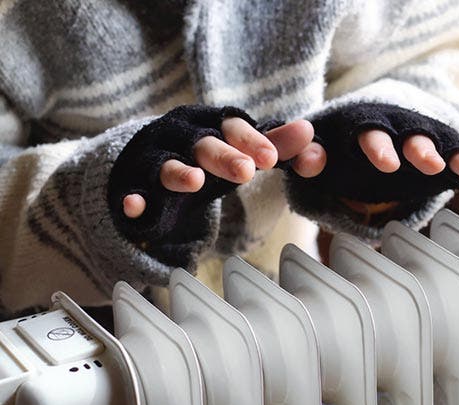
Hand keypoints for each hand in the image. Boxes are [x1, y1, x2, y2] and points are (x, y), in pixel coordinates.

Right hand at [123, 117, 320, 217]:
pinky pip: (131, 192)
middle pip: (203, 143)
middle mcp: (181, 135)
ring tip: (195, 182)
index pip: (234, 126)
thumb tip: (311, 132)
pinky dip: (133, 200)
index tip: (272, 159)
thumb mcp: (241, 151)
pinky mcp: (132, 185)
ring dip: (179, 172)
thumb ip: (276, 145)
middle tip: (247, 171)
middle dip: (224, 155)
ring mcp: (154, 159)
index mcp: (212, 124)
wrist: (147, 165)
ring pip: (165, 164)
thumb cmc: (207, 155)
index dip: (252, 140)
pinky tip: (134, 208)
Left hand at [285, 132, 458, 182]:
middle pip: (407, 137)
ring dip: (454, 156)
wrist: (373, 135)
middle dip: (416, 149)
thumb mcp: (320, 152)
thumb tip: (307, 160)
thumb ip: (308, 158)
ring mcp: (424, 142)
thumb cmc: (342, 149)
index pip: (368, 134)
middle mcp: (398, 132)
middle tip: (422, 162)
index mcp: (365, 129)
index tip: (382, 164)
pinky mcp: (445, 155)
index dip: (376, 147)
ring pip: (439, 145)